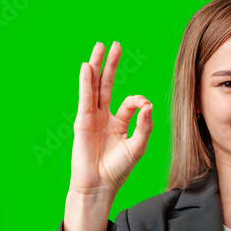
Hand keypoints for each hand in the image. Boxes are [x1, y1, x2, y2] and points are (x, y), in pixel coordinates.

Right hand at [70, 41, 152, 196]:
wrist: (99, 185)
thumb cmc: (118, 169)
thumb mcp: (137, 146)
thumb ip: (144, 125)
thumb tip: (148, 104)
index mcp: (119, 123)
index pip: (130, 102)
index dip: (138, 100)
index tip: (143, 106)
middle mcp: (104, 117)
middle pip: (107, 85)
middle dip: (111, 65)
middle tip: (114, 45)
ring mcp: (92, 117)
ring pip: (94, 87)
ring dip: (97, 66)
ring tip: (99, 47)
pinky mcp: (82, 121)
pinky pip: (85, 98)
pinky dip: (86, 82)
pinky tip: (87, 66)